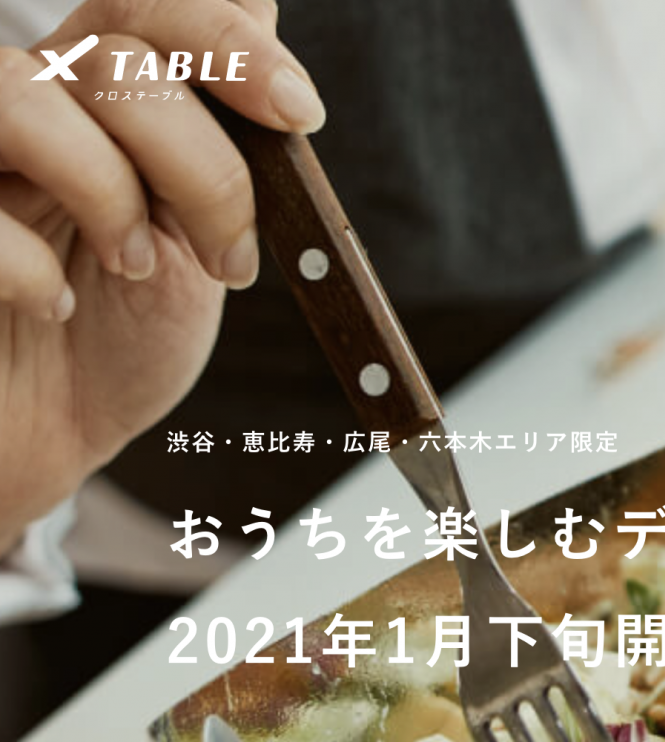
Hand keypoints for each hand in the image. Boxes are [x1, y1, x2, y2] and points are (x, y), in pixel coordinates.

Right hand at [0, 0, 323, 552]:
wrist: (43, 438)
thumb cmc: (115, 343)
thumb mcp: (200, 247)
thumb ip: (229, 157)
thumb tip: (277, 65)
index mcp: (95, 97)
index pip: (149, 9)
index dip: (228, 42)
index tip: (300, 115)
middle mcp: (22, 104)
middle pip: (112, 58)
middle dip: (203, 164)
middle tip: (232, 258)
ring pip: (25, 95)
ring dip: (111, 193)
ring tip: (132, 269)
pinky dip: (31, 262)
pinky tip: (55, 304)